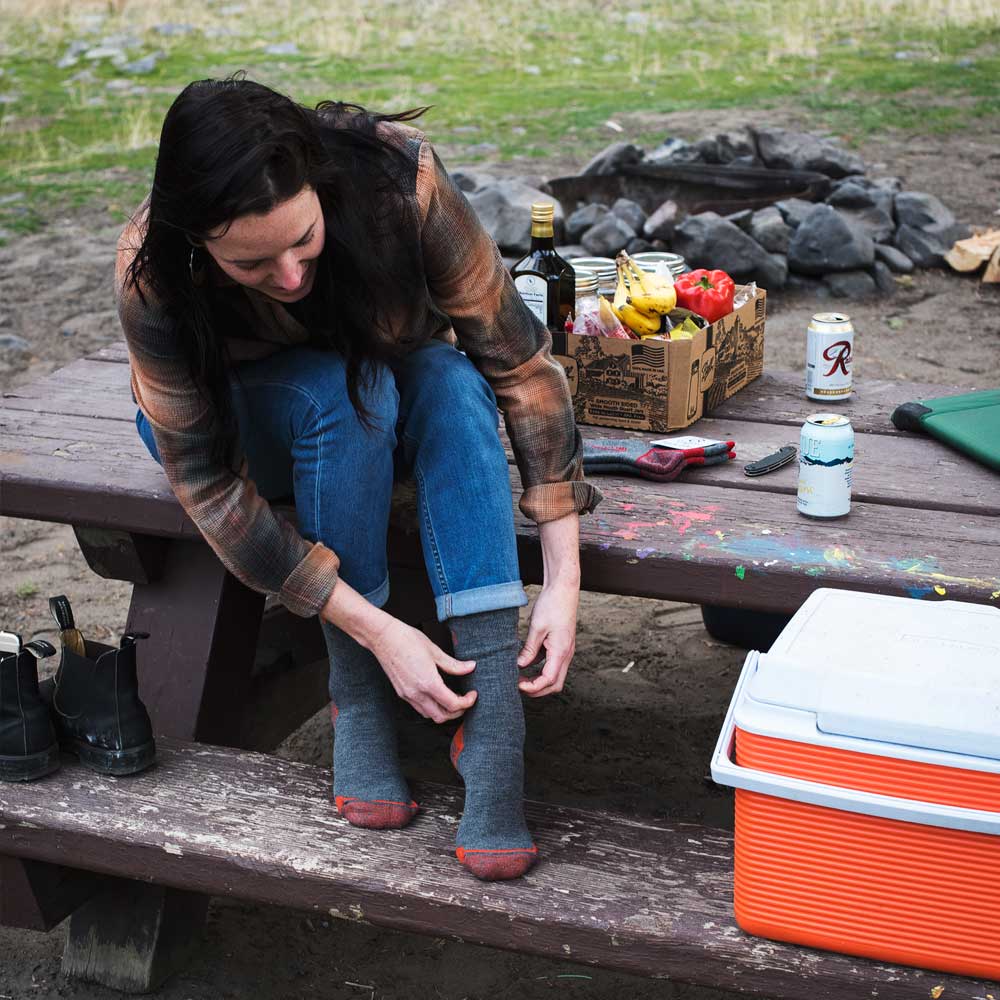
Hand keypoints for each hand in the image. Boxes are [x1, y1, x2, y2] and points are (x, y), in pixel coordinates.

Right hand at [369, 617, 476, 722]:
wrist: (383, 637)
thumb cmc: (406, 639)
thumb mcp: (435, 651)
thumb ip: (454, 664)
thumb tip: (470, 667)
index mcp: (428, 682)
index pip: (452, 704)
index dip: (467, 702)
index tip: (472, 695)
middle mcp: (416, 693)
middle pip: (442, 717)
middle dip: (457, 712)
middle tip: (465, 700)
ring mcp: (407, 695)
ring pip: (429, 715)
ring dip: (443, 712)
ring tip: (452, 698)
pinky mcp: (401, 693)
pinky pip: (419, 708)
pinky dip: (431, 707)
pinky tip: (436, 695)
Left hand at [516, 580, 578, 697]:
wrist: (564, 588)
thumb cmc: (552, 605)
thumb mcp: (537, 627)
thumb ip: (529, 649)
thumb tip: (520, 666)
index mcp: (561, 651)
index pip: (549, 680)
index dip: (533, 687)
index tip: (518, 685)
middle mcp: (566, 654)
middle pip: (555, 683)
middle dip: (537, 690)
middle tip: (518, 686)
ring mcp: (565, 650)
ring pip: (554, 675)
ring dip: (538, 680)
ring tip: (520, 677)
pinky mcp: (560, 644)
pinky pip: (550, 663)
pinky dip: (539, 668)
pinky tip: (524, 662)